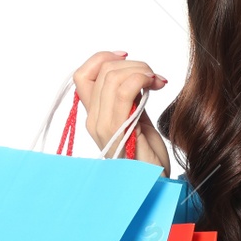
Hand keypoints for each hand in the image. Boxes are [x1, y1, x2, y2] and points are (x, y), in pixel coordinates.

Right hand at [72, 51, 171, 173]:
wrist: (155, 183)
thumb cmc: (148, 156)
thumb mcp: (136, 119)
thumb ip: (128, 99)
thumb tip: (134, 73)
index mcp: (94, 115)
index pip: (83, 74)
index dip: (102, 58)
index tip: (127, 56)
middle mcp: (93, 119)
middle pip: (102, 71)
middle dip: (132, 63)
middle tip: (153, 76)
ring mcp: (103, 126)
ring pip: (112, 76)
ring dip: (140, 70)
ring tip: (157, 81)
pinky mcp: (119, 131)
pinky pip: (124, 91)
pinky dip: (142, 78)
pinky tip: (157, 85)